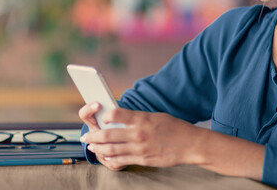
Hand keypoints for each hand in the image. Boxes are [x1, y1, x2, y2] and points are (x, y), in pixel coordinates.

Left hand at [80, 107, 205, 167]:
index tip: (100, 118)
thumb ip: (138, 119)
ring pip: (112, 150)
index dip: (104, 116)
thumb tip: (121, 120)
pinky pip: (122, 160)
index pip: (116, 114)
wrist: (190, 145)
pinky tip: (106, 157)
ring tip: (92, 147)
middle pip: (108, 135)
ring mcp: (140, 148)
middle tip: (86, 137)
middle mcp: (138, 134)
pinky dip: (111, 159)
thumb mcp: (156, 117)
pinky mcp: (143, 159)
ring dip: (99, 149)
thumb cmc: (174, 128)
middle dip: (94, 137)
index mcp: (142, 119)